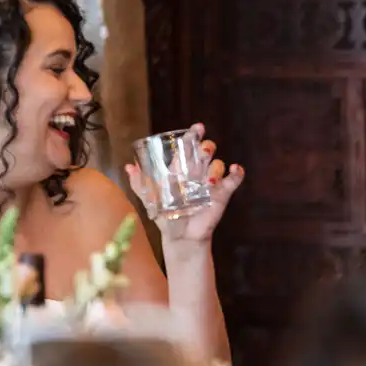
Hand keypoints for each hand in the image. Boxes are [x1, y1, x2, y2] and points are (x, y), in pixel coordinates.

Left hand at [126, 124, 244, 252]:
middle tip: (203, 151)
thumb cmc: (165, 218)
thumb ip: (139, 183)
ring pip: (218, 164)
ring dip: (216, 166)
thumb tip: (128, 167)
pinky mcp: (222, 195)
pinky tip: (235, 169)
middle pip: (206, 151)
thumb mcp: (149, 199)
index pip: (188, 147)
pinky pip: (234, 180)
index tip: (197, 128)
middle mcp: (197, 173)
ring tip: (208, 179)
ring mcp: (211, 184)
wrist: (180, 238)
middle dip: (206, 147)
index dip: (193, 135)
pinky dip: (237, 173)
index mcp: (180, 170)